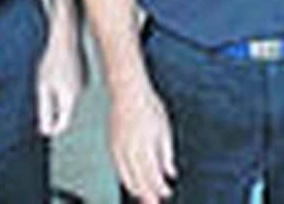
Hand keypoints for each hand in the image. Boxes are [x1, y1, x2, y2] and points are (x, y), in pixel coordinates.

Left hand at [36, 34, 86, 135]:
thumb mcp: (43, 87)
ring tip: (49, 75)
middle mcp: (80, 94)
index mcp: (70, 98)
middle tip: (41, 91)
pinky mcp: (83, 77)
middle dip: (52, 109)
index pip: (62, 124)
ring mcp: (84, 85)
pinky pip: (70, 89)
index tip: (41, 127)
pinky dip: (62, 86)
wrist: (66, 39)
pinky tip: (58, 69)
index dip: (51, 128)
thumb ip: (45, 110)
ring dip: (56, 95)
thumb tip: (45, 130)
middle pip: (64, 111)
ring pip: (67, 99)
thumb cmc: (51, 63)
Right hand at [109, 77, 176, 201]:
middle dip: (148, 194)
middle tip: (155, 202)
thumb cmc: (149, 106)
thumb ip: (167, 154)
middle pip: (139, 181)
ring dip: (137, 189)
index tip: (167, 193)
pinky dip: (127, 179)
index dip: (159, 188)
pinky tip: (133, 182)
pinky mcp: (112, 146)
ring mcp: (118, 149)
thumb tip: (171, 172)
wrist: (128, 91)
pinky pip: (119, 169)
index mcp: (145, 145)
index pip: (152, 175)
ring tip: (145, 197)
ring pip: (127, 178)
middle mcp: (130, 150)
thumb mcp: (165, 129)